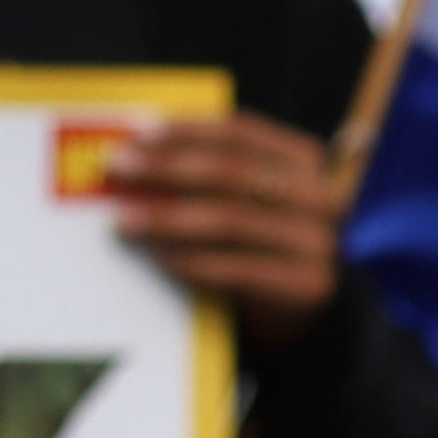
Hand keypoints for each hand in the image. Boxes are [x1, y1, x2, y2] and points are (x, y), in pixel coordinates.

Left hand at [108, 114, 344, 341]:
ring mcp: (316, 240)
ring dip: (169, 219)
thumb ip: (205, 174)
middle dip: (168, 168)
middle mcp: (318, 195)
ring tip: (124, 221)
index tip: (136, 136)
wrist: (294, 305)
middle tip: (119, 170)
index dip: (186, 132)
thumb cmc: (254, 241)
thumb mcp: (241, 200)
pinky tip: (158, 258)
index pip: (241, 134)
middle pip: (233, 173)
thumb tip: (135, 155)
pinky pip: (239, 269)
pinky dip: (194, 262)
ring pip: (232, 221)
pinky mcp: (307, 284)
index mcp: (303, 161)